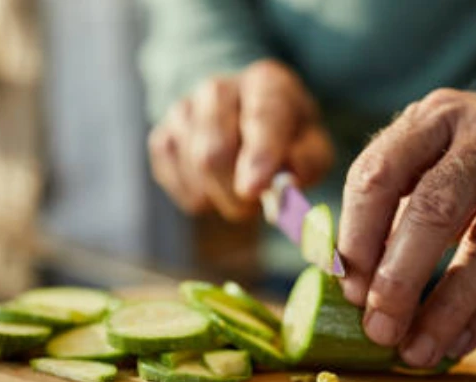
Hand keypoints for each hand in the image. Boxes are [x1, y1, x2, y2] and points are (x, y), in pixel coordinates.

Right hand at [148, 60, 333, 221]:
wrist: (245, 120)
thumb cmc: (286, 137)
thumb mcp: (312, 145)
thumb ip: (307, 162)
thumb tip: (286, 186)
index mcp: (266, 82)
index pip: (261, 116)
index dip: (258, 155)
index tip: (255, 188)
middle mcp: (218, 88)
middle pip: (215, 152)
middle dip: (236, 192)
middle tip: (254, 203)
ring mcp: (183, 110)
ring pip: (194, 171)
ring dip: (220, 196)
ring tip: (239, 184)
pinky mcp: (162, 136)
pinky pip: (177, 182)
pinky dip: (200, 197)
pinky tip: (215, 184)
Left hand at [338, 89, 475, 367]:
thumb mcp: (433, 160)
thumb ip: (388, 208)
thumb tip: (346, 285)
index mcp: (434, 116)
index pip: (379, 174)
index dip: (357, 238)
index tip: (348, 292)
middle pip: (434, 209)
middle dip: (399, 280)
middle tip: (378, 331)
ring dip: (445, 310)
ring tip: (417, 352)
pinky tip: (459, 343)